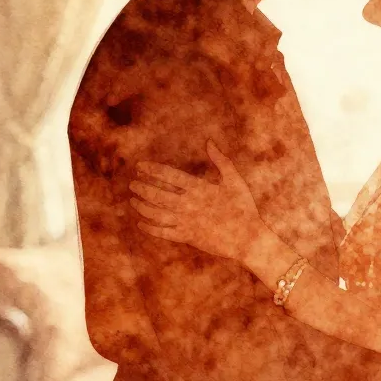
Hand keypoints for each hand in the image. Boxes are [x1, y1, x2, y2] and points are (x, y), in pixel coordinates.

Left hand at [130, 141, 262, 261]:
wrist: (248, 239)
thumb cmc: (244, 207)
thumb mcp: (235, 180)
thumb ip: (221, 160)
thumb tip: (209, 141)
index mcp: (199, 189)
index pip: (170, 176)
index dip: (152, 170)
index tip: (140, 166)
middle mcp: (190, 205)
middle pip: (158, 195)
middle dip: (143, 188)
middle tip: (132, 183)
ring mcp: (187, 222)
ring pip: (158, 214)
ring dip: (143, 207)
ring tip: (133, 201)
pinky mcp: (188, 237)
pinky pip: (164, 233)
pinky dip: (151, 229)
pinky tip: (141, 224)